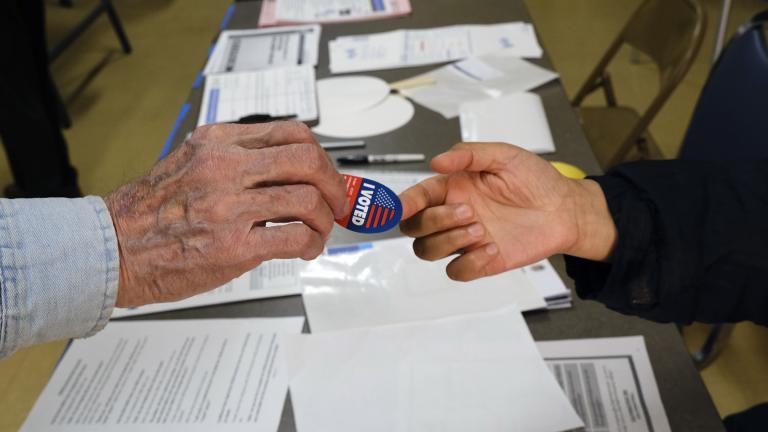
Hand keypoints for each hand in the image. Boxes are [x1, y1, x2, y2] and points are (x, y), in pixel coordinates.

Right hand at [105, 122, 346, 306]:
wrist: (113, 249)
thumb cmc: (150, 212)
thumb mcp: (190, 163)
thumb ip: (235, 160)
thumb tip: (288, 172)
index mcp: (218, 142)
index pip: (291, 133)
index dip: (321, 155)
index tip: (328, 174)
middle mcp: (225, 167)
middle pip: (307, 161)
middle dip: (335, 184)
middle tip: (339, 202)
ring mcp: (229, 206)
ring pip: (308, 200)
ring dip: (326, 219)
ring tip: (319, 231)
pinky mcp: (233, 246)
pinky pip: (295, 237)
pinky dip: (313, 244)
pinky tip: (306, 249)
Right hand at [399, 142, 616, 280]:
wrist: (565, 210)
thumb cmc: (536, 181)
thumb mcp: (504, 155)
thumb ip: (469, 155)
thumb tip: (436, 161)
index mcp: (453, 188)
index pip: (416, 197)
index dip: (403, 203)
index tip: (399, 206)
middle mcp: (453, 214)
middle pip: (414, 228)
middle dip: (433, 221)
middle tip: (467, 211)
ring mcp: (465, 240)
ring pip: (428, 251)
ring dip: (448, 240)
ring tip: (480, 228)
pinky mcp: (480, 261)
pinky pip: (456, 271)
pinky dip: (468, 262)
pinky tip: (491, 248)